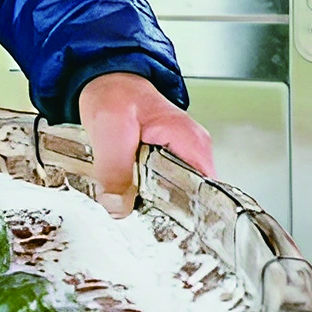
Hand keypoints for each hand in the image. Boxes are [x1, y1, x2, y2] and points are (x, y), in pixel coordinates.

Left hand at [76, 72, 212, 219]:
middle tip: (142, 225)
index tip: (170, 231)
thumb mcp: (111, 129)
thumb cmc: (115, 93)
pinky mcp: (162, 161)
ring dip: (151, 206)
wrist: (105, 79)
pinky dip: (142, 194)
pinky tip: (126, 199)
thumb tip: (116, 206)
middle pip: (190, 199)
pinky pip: (159, 186)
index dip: (191, 216)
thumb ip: (114, 169)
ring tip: (131, 213)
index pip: (207, 192)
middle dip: (166, 216)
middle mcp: (191, 152)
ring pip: (172, 195)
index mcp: (191, 143)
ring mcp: (178, 156)